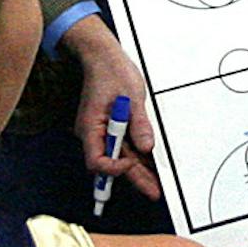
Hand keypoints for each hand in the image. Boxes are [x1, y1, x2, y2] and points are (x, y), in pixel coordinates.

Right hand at [64, 14, 161, 199]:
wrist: (103, 55)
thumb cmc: (111, 71)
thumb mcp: (131, 97)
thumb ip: (139, 124)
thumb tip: (146, 146)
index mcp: (91, 127)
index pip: (97, 160)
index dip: (114, 168)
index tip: (132, 165)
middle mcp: (93, 133)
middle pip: (112, 164)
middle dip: (134, 178)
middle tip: (154, 191)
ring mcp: (101, 131)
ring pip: (119, 157)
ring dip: (138, 169)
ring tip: (157, 183)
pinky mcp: (110, 127)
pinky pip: (122, 146)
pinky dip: (136, 155)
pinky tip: (150, 163)